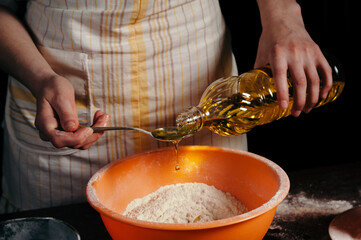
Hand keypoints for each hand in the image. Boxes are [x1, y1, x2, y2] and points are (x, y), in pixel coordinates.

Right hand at [34, 74, 108, 148]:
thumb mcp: (60, 97)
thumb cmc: (53, 89)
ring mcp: (60, 134)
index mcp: (45, 125)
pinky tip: (99, 118)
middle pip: (74, 143)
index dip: (76, 138)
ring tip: (104, 116)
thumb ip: (66, 114)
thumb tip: (72, 128)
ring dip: (96, 132)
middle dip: (93, 133)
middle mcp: (51, 134)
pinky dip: (94, 130)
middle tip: (105, 117)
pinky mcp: (69, 133)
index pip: (60, 139)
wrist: (50, 87)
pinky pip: (83, 137)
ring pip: (81, 142)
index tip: (90, 129)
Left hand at [255, 0, 332, 116]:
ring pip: (315, 80)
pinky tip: (322, 96)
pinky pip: (326, 71)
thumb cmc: (270, 38)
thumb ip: (259, 72)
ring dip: (313, 98)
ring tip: (309, 109)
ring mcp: (308, 53)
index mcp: (278, 54)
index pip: (280, 77)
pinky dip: (326, 85)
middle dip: (300, 102)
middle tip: (297, 113)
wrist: (284, 20)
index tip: (284, 108)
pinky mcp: (317, 52)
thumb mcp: (261, 54)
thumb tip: (254, 90)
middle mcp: (294, 54)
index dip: (283, 94)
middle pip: (301, 82)